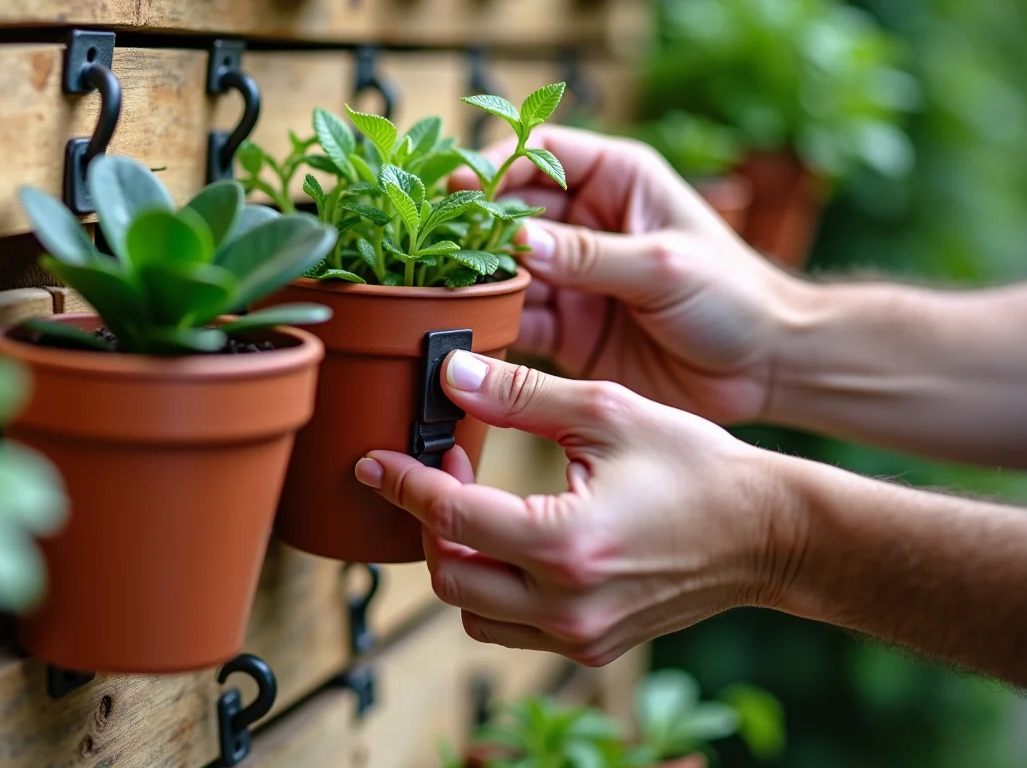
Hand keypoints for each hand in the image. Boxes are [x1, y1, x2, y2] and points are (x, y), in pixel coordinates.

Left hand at [354, 351, 800, 665]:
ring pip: (472, 611)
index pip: (451, 519)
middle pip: (449, 576)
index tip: (375, 461)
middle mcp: (566, 605)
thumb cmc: (697, 467)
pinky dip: (493, 589)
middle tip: (447, 468)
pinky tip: (510, 540)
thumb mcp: (607, 412)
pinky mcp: (591, 647)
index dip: (404, 484)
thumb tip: (452, 375)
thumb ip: (520, 395)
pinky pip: (510, 627)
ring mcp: (579, 635)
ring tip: (477, 504)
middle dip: (430, 522)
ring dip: (458, 560)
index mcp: (565, 543)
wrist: (766, 533)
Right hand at [450, 126, 810, 424]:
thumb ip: (591, 255)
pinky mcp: (567, 327)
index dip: (498, 165)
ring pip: (505, 268)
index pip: (543, 154)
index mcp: (616, 181)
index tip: (462, 187)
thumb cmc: (734, 296)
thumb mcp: (664, 265)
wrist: (765, 367)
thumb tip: (519, 241)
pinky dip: (491, 323)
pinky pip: (516, 318)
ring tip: (444, 292)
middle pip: (511, 212)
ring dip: (476, 279)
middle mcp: (585, 223)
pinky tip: (468, 329)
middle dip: (475, 228)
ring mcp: (572, 276)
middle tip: (441, 249)